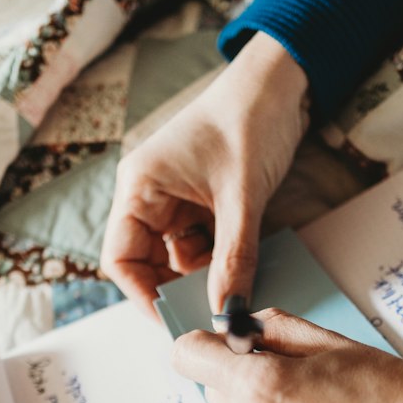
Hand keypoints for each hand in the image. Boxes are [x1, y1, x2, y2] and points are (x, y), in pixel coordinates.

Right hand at [100, 33, 309, 317]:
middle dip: (178, 290)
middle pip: (148, 264)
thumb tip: (227, 313)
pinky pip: (204, 245)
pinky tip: (243, 270)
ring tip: (236, 291)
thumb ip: (233, 259)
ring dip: (205, 277)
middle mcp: (150, 195)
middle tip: (212, 315)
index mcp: (139, 187)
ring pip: (180, 258)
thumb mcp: (242, 197)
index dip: (143, 295)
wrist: (281, 83)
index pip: (121, 259)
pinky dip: (221, 261)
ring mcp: (176, 199)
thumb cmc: (250, 119)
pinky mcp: (202, 202)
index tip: (177, 320)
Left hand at [171, 309, 402, 402]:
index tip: (227, 343)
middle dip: (240, 378)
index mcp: (261, 385)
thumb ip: (276, 330)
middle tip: (291, 373)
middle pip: (214, 394)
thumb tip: (244, 329)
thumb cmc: (394, 395)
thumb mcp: (333, 342)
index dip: (205, 345)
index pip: (188, 357)